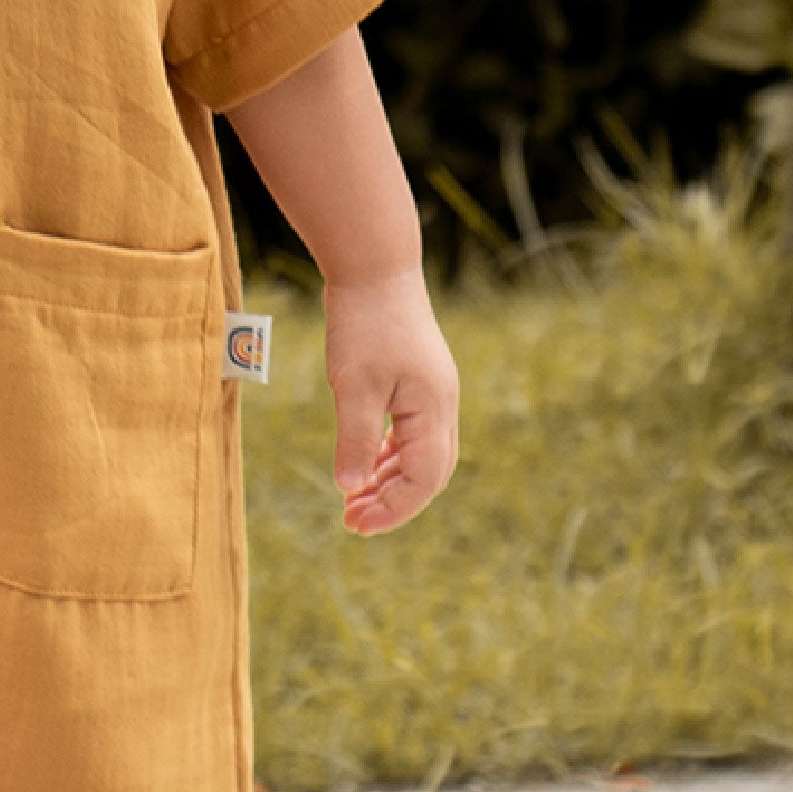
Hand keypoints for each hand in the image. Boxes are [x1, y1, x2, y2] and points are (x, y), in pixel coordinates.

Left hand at [321, 268, 458, 536]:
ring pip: (420, 454)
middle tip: (353, 519)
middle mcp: (441, 406)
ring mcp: (432, 392)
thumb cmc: (364, 323)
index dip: (392, 509)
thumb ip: (355, 440)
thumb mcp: (354, 386)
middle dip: (393, 501)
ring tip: (354, 498)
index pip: (423, 480)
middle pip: (428, 473)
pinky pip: (411, 433)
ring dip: (390, 479)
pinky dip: (389, 454)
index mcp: (434, 411)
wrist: (374, 267)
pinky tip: (365, 463)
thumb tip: (351, 489)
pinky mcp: (417, 381)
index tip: (355, 523)